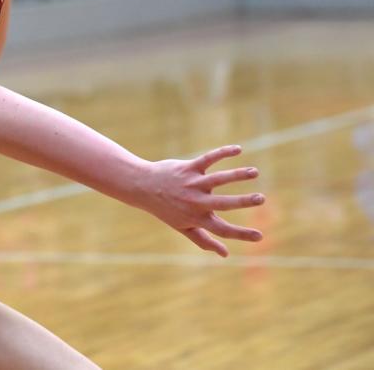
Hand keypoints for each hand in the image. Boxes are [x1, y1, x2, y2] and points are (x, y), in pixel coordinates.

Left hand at [138, 145, 263, 256]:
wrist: (142, 187)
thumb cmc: (166, 209)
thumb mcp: (183, 227)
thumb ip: (204, 240)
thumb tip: (226, 254)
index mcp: (197, 218)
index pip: (222, 230)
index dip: (240, 234)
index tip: (260, 237)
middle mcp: (196, 202)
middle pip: (223, 203)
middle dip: (243, 201)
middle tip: (261, 198)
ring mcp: (193, 183)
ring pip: (218, 179)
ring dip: (237, 174)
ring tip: (255, 172)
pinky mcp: (189, 167)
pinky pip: (208, 159)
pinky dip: (223, 153)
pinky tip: (238, 149)